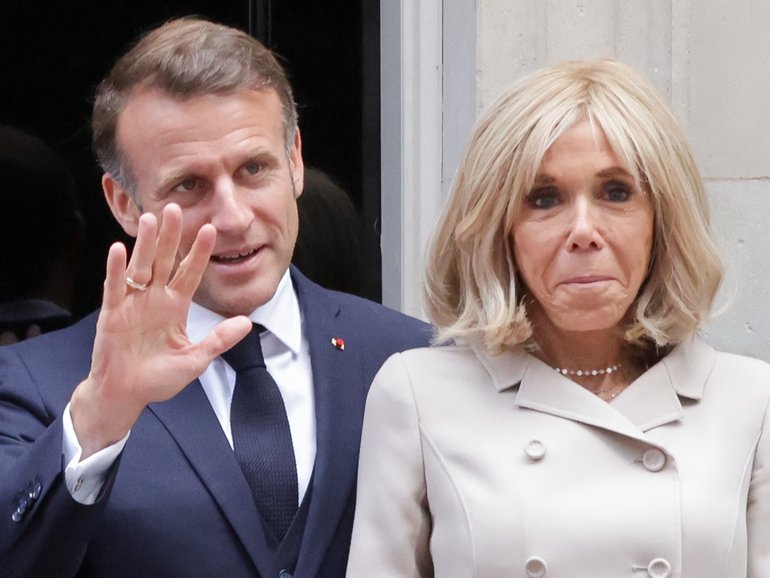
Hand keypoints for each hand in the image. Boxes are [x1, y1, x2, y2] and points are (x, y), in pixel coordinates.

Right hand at [70, 204, 250, 457]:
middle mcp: (155, 299)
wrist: (126, 395)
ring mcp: (133, 304)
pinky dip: (115, 269)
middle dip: (172, 236)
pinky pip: (114, 287)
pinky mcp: (112, 314)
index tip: (211, 229)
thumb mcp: (196, 360)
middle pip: (165, 261)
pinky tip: (118, 249)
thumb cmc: (159, 378)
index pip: (190, 273)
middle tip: (176, 208)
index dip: (199, 252)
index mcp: (175, 306)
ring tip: (151, 218)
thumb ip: (219, 340)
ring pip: (140, 267)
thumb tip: (247, 323)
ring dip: (146, 244)